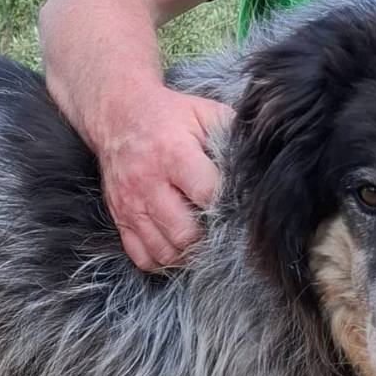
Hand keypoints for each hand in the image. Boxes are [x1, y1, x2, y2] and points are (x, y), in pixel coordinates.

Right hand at [98, 90, 234, 269]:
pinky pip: (142, 257)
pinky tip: (177, 249)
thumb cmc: (169, 116)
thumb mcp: (203, 113)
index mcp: (174, 154)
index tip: (237, 210)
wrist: (117, 116)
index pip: (207, 195)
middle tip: (220, 233)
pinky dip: (162, 262)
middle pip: (185, 233)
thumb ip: (231, 136)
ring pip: (164, 251)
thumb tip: (258, 163)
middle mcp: (149, 183)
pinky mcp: (120, 218)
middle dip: (208, 239)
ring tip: (201, 244)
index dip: (226, 207)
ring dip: (187, 255)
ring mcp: (131, 205)